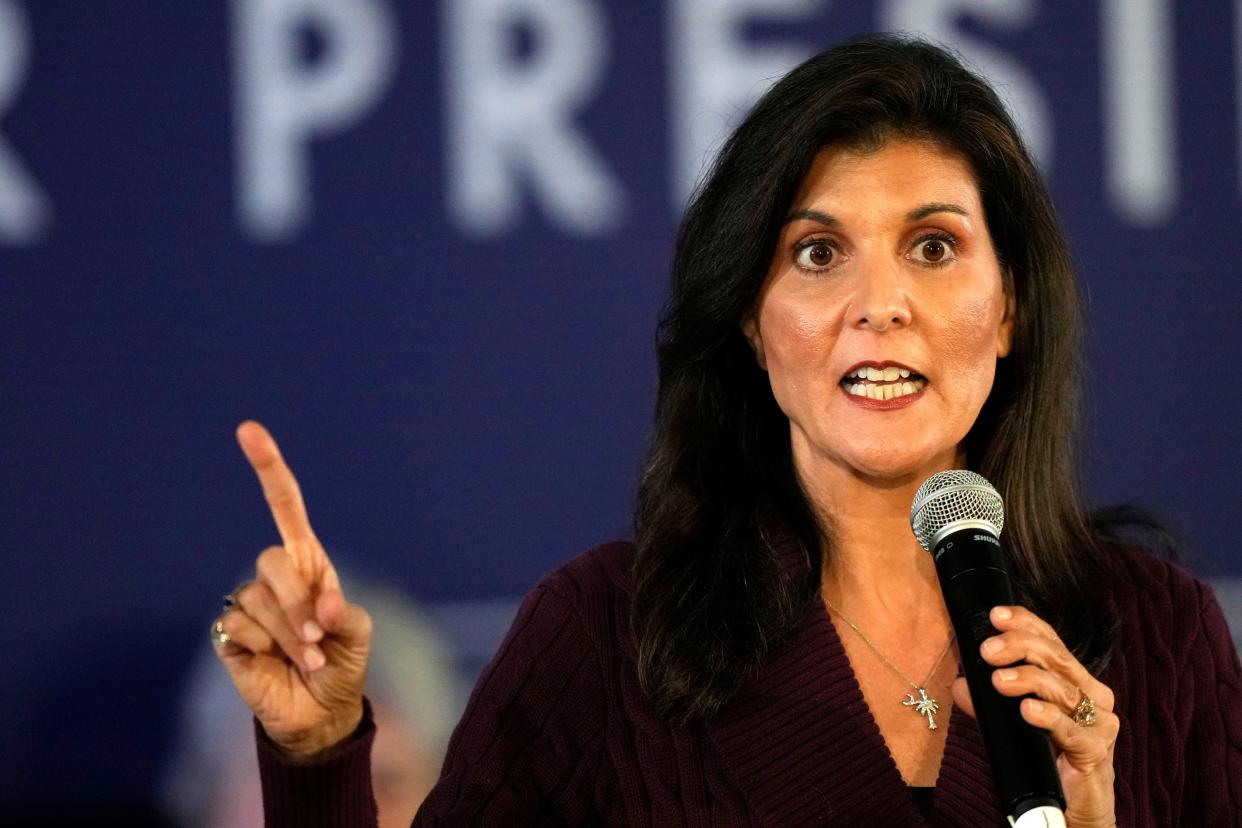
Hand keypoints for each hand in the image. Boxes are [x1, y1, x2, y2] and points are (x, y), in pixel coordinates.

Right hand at [212, 421, 372, 758]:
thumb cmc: (341, 664)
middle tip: (317, 636)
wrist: (320, 712)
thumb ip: (343, 614)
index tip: (248, 429)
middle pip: (273, 561)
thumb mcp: (358, 635)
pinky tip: (277, 664)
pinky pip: (242, 627)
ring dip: (290, 636)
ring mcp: (249, 603)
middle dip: (299, 601)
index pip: (284, 506)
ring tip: (305, 659)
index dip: (268, 468)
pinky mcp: (230, 633)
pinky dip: (269, 649)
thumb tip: (319, 605)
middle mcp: (275, 577)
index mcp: (308, 563)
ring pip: (260, 602)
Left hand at [951, 605, 1118, 827]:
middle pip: (1057, 658)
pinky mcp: (1096, 751)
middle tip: (988, 650)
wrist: (1072, 811)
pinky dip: (1048, 718)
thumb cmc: (1045, 761)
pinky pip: (1072, 730)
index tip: (995, 615)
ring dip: (1028, 680)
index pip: (1051, 640)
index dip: (1025, 623)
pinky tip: (1027, 711)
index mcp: (1073, 680)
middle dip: (1020, 647)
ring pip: (1064, 689)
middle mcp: (1092, 695)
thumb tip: (960, 683)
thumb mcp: (1010, 726)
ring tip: (998, 681)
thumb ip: (988, 704)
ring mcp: (1099, 722)